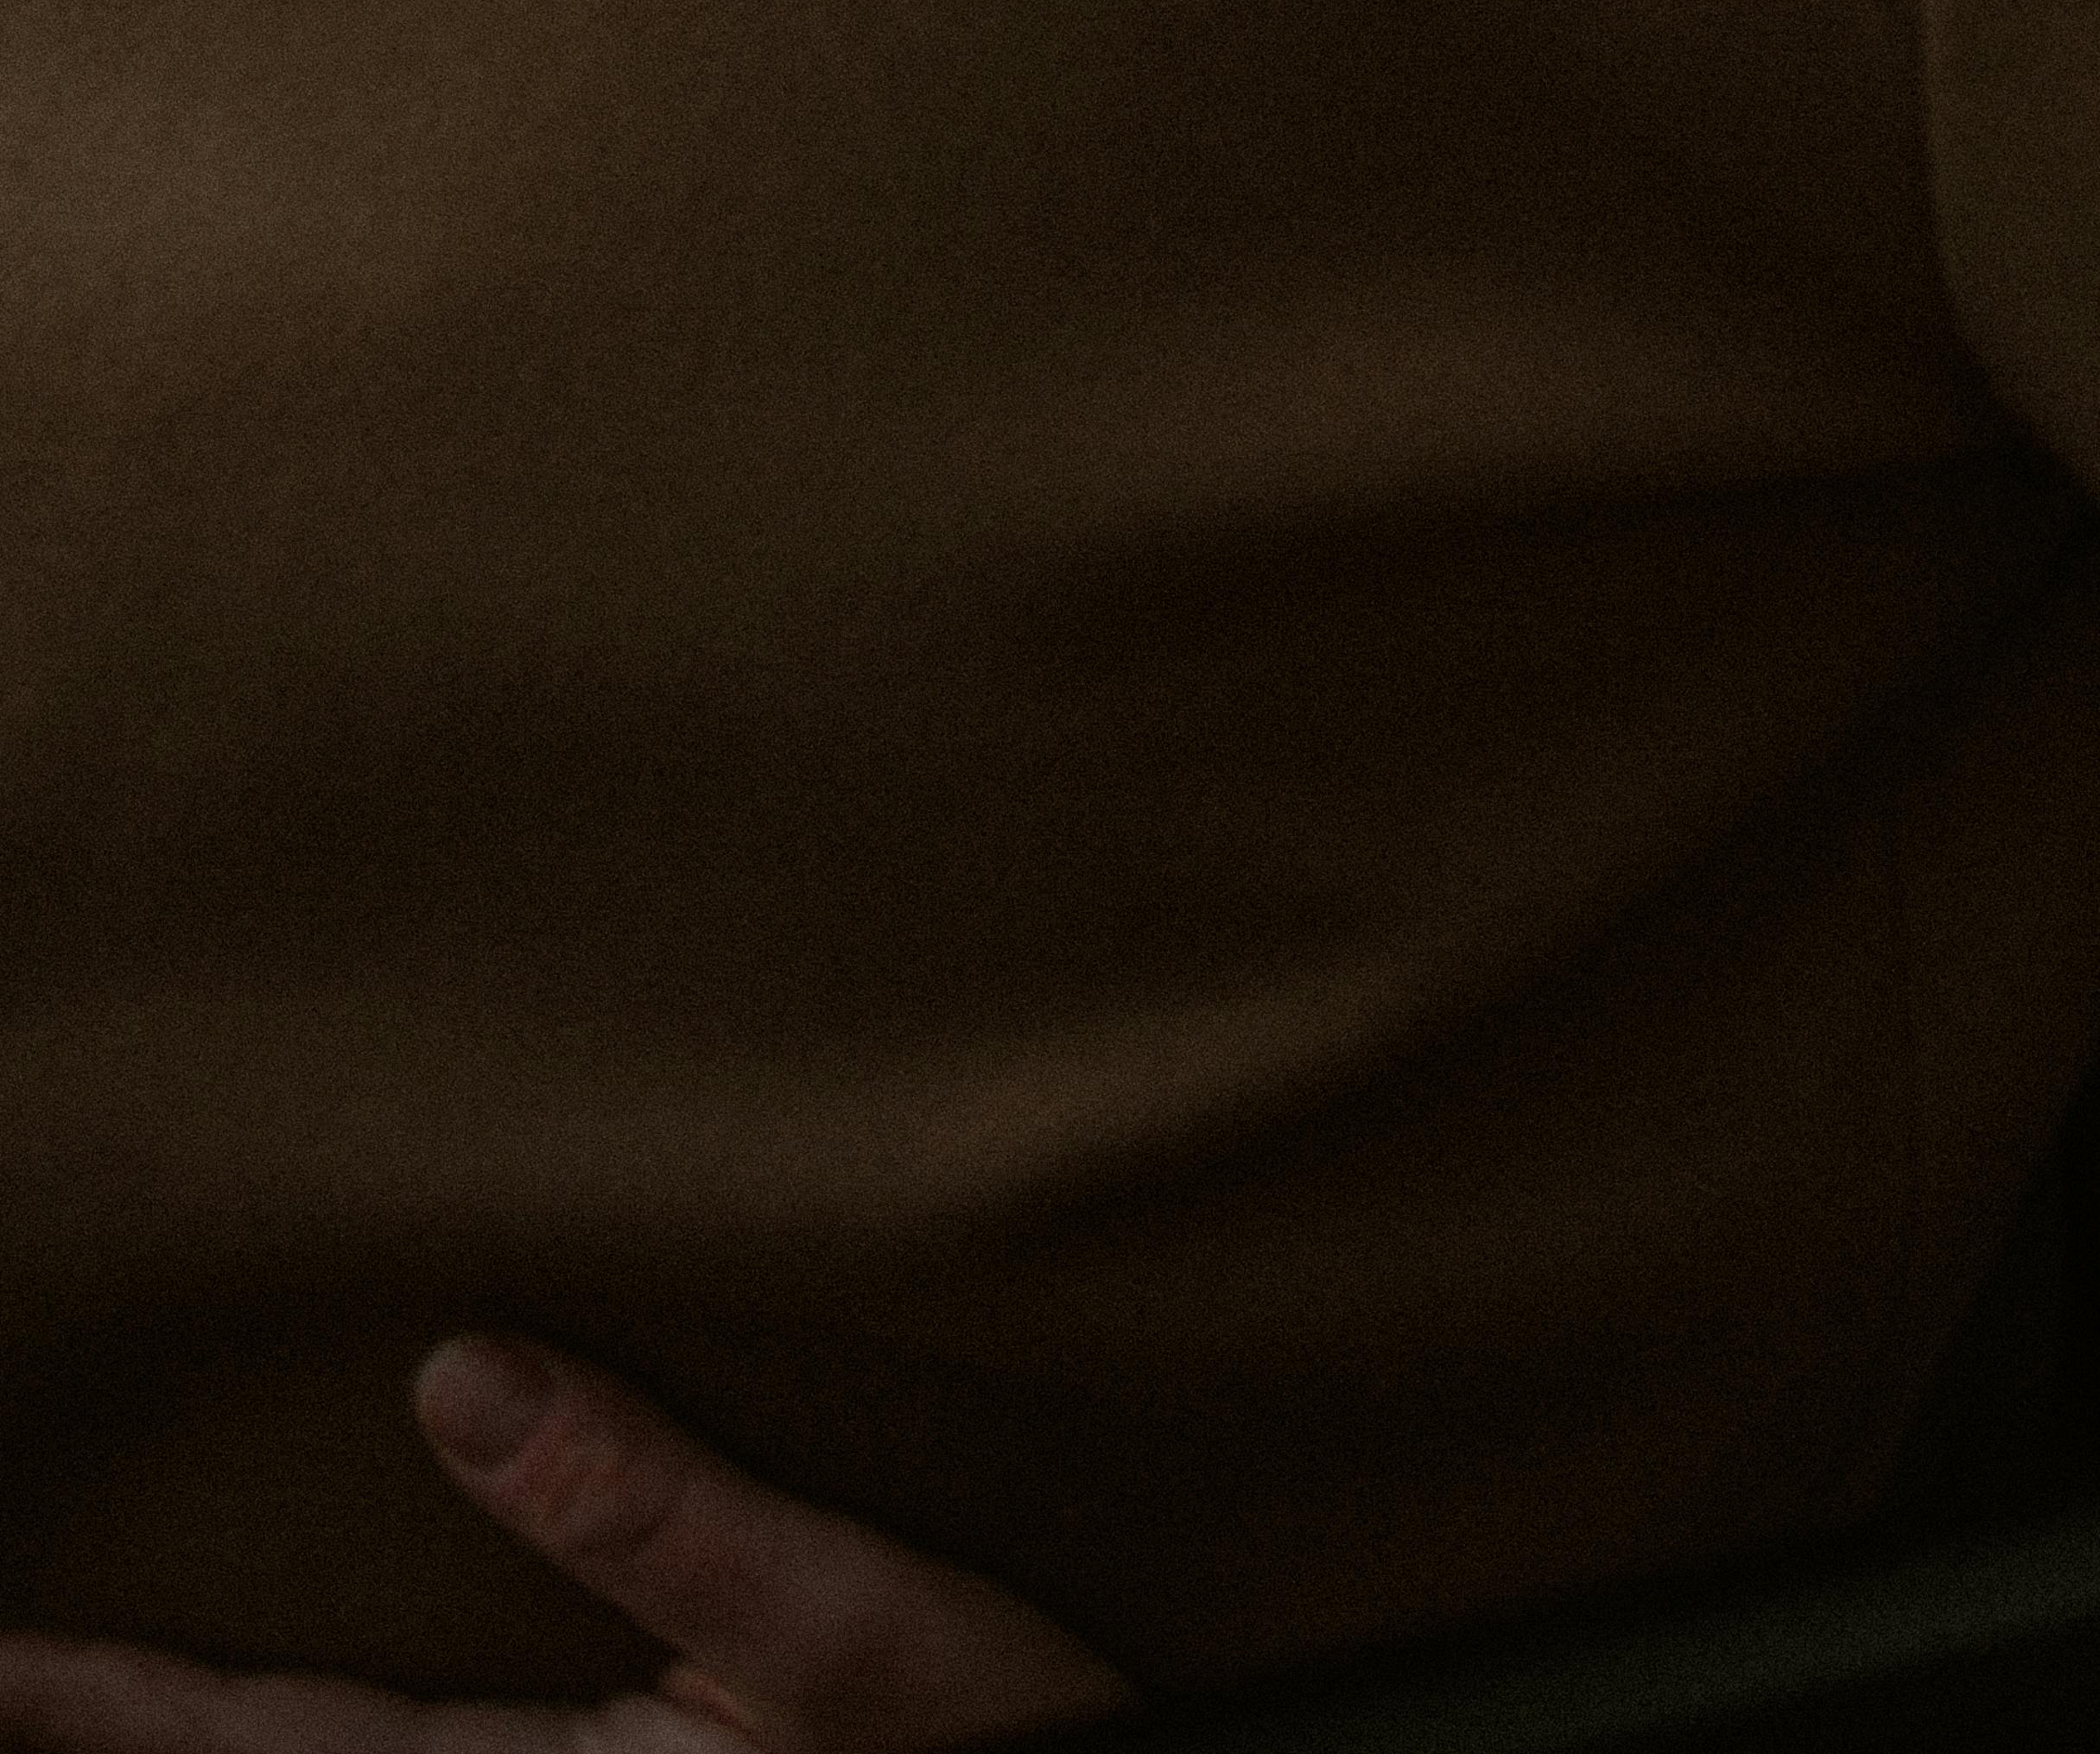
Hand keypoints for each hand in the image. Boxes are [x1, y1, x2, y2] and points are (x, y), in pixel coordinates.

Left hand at [0, 1348, 1124, 1753]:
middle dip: (125, 1732)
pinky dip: (329, 1745)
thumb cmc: (1011, 1747)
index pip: (267, 1746)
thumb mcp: (856, 1626)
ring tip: (95, 1688)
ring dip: (219, 1743)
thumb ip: (657, 1508)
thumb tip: (455, 1375)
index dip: (105, 1698)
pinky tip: (317, 1706)